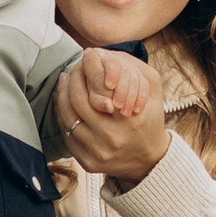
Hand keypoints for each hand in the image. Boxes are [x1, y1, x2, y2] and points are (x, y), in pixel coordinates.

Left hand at [56, 45, 169, 185]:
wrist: (150, 159)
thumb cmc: (149, 118)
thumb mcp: (153, 89)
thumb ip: (135, 68)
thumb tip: (99, 54)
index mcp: (129, 119)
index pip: (97, 87)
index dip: (86, 70)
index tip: (85, 60)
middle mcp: (112, 137)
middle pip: (77, 100)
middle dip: (72, 79)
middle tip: (73, 70)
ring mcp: (97, 152)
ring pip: (67, 117)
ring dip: (62, 95)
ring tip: (65, 82)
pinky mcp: (87, 162)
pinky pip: (66, 134)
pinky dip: (62, 115)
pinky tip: (64, 102)